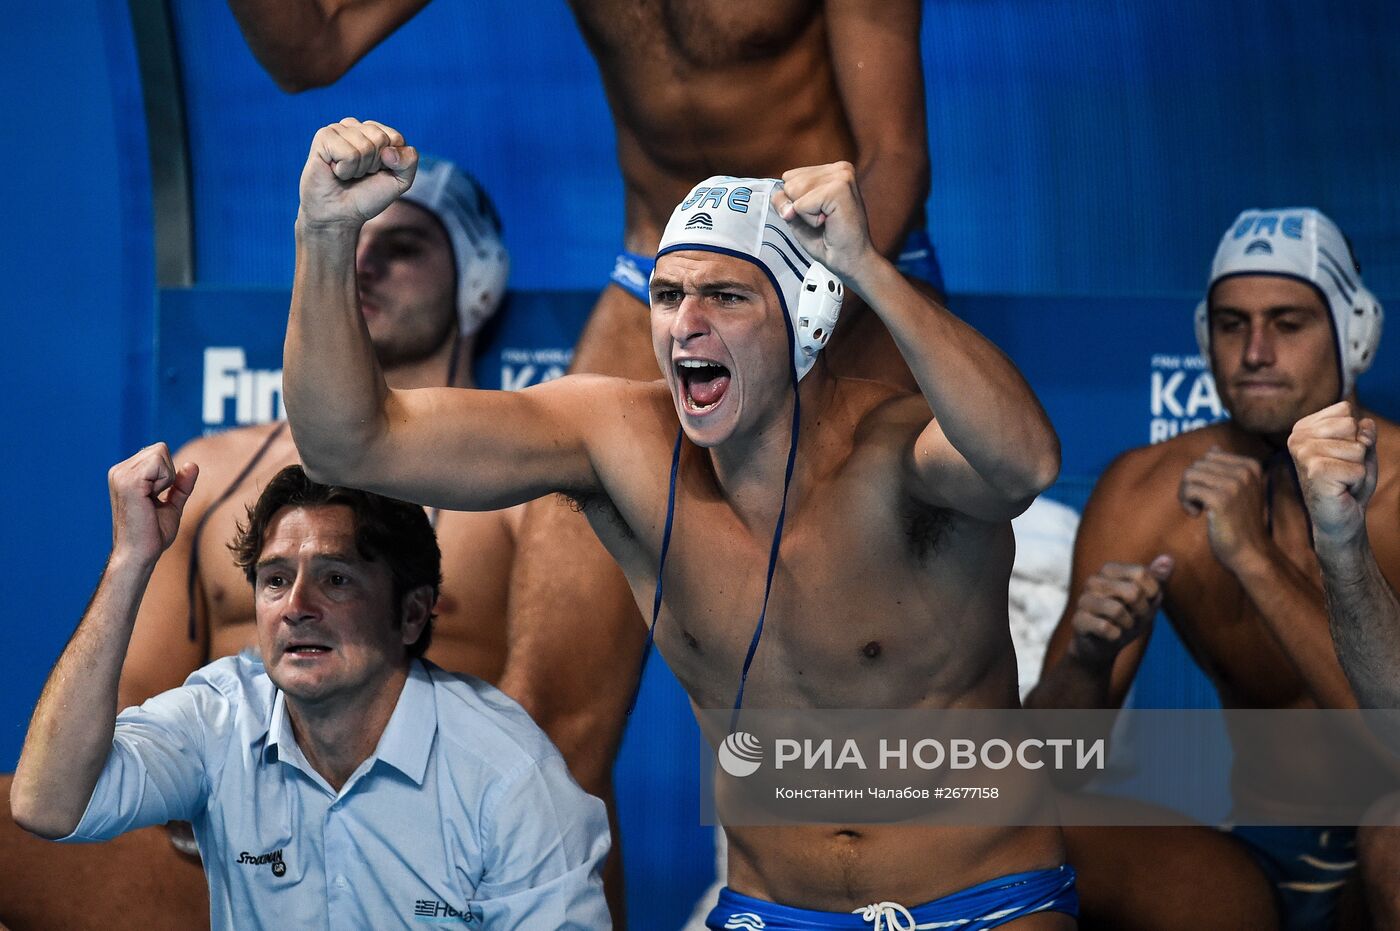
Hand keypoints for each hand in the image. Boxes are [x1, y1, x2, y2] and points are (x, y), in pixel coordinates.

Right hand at [107, 444, 197, 565]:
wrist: (139, 554)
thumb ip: (181, 485)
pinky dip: (165, 481)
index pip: (158, 452)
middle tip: (154, 500)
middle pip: (161, 449)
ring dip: (166, 479)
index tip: (156, 497)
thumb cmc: (152, 534)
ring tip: (151, 502)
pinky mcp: (128, 481)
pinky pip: (159, 463)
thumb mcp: (172, 505)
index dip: (168, 474)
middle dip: (168, 474)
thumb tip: (193, 464)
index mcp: (125, 474)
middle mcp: (119, 471)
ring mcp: (120, 474)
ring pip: (160, 453)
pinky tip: (151, 500)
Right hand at [297, 118, 416, 228]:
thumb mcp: (400, 181)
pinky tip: (335, 171)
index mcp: (374, 131)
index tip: (376, 172)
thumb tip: (388, 151)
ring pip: (365, 147)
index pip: (395, 138)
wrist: (340, 214)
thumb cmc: (367, 196)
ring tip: (346, 174)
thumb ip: (409, 161)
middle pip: (380, 139)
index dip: (391, 162)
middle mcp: (355, 126)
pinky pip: (349, 154)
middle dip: (373, 165)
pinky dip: (346, 170)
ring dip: (358, 169)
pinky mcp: (323, 137)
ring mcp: (338, 129)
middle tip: (359, 174)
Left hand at [771, 162, 875, 280]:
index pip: (789, 177)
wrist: (851, 261)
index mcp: (832, 171)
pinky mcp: (838, 189)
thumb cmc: (829, 240)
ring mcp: (841, 176)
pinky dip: (810, 220)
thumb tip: (779, 195)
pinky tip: (829, 223)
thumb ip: (784, 200)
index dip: (795, 201)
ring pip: (794, 190)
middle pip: (789, 182)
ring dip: (806, 214)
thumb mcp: (798, 216)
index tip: (818, 214)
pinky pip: (801, 205)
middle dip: (799, 207)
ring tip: (827, 221)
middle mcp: (840, 168)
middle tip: (823, 220)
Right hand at [1067, 556, 1173, 667]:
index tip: (1146, 604)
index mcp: (1110, 570)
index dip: (1152, 594)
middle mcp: (1093, 580)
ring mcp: (1083, 600)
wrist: (1103, 646)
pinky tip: (1110, 636)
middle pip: (1132, 592)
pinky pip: (1105, 628)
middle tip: (1135, 619)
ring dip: (1128, 625)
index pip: (1141, 573)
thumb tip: (1168, 558)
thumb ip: (1157, 579)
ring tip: (1122, 627)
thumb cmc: (1127, 619)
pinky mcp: (1078, 620)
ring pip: (1118, 610)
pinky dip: (1115, 636)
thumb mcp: (1147, 600)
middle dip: (1141, 612)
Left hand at [1179, 447, 1268, 567]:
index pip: (1209, 456)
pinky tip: (1196, 514)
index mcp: (1250, 465)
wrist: (1249, 551)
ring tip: (1196, 508)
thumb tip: (1213, 448)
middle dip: (1191, 484)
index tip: (1208, 494)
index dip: (1202, 475)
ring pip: (1190, 474)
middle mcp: (1244, 471)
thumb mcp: (1238, 491)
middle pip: (1197, 464)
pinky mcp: (1221, 499)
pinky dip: (1186, 502)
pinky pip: (1189, 489)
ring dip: (1186, 493)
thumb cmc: (1239, 522)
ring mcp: (1234, 484)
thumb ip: (1226, 469)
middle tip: (1198, 504)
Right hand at [1288, 401, 1377, 548]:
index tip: (1342, 455)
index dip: (1354, 434)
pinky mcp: (1316, 472)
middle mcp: (1298, 438)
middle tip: (1343, 470)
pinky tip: (1342, 490)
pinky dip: (1357, 482)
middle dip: (1358, 451)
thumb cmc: (1347, 484)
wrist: (1338, 520)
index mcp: (1303, 428)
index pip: (1345, 411)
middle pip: (1351, 425)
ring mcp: (1304, 454)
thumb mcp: (1360, 452)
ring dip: (1358, 468)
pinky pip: (1358, 468)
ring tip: (1342, 481)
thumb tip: (1366, 423)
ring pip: (1357, 448)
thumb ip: (1363, 433)